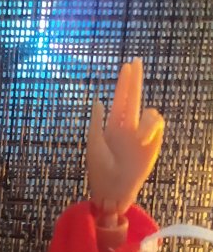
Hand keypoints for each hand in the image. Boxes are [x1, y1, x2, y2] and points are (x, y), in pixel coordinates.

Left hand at [86, 58, 163, 225]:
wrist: (112, 190)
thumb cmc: (99, 170)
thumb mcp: (93, 144)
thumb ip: (96, 122)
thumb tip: (98, 100)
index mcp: (113, 125)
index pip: (120, 99)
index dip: (124, 82)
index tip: (127, 65)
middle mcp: (128, 126)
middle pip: (134, 97)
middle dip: (135, 80)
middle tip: (137, 60)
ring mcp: (141, 134)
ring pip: (149, 112)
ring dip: (146, 120)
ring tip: (138, 138)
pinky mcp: (152, 143)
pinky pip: (157, 125)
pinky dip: (151, 128)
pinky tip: (143, 138)